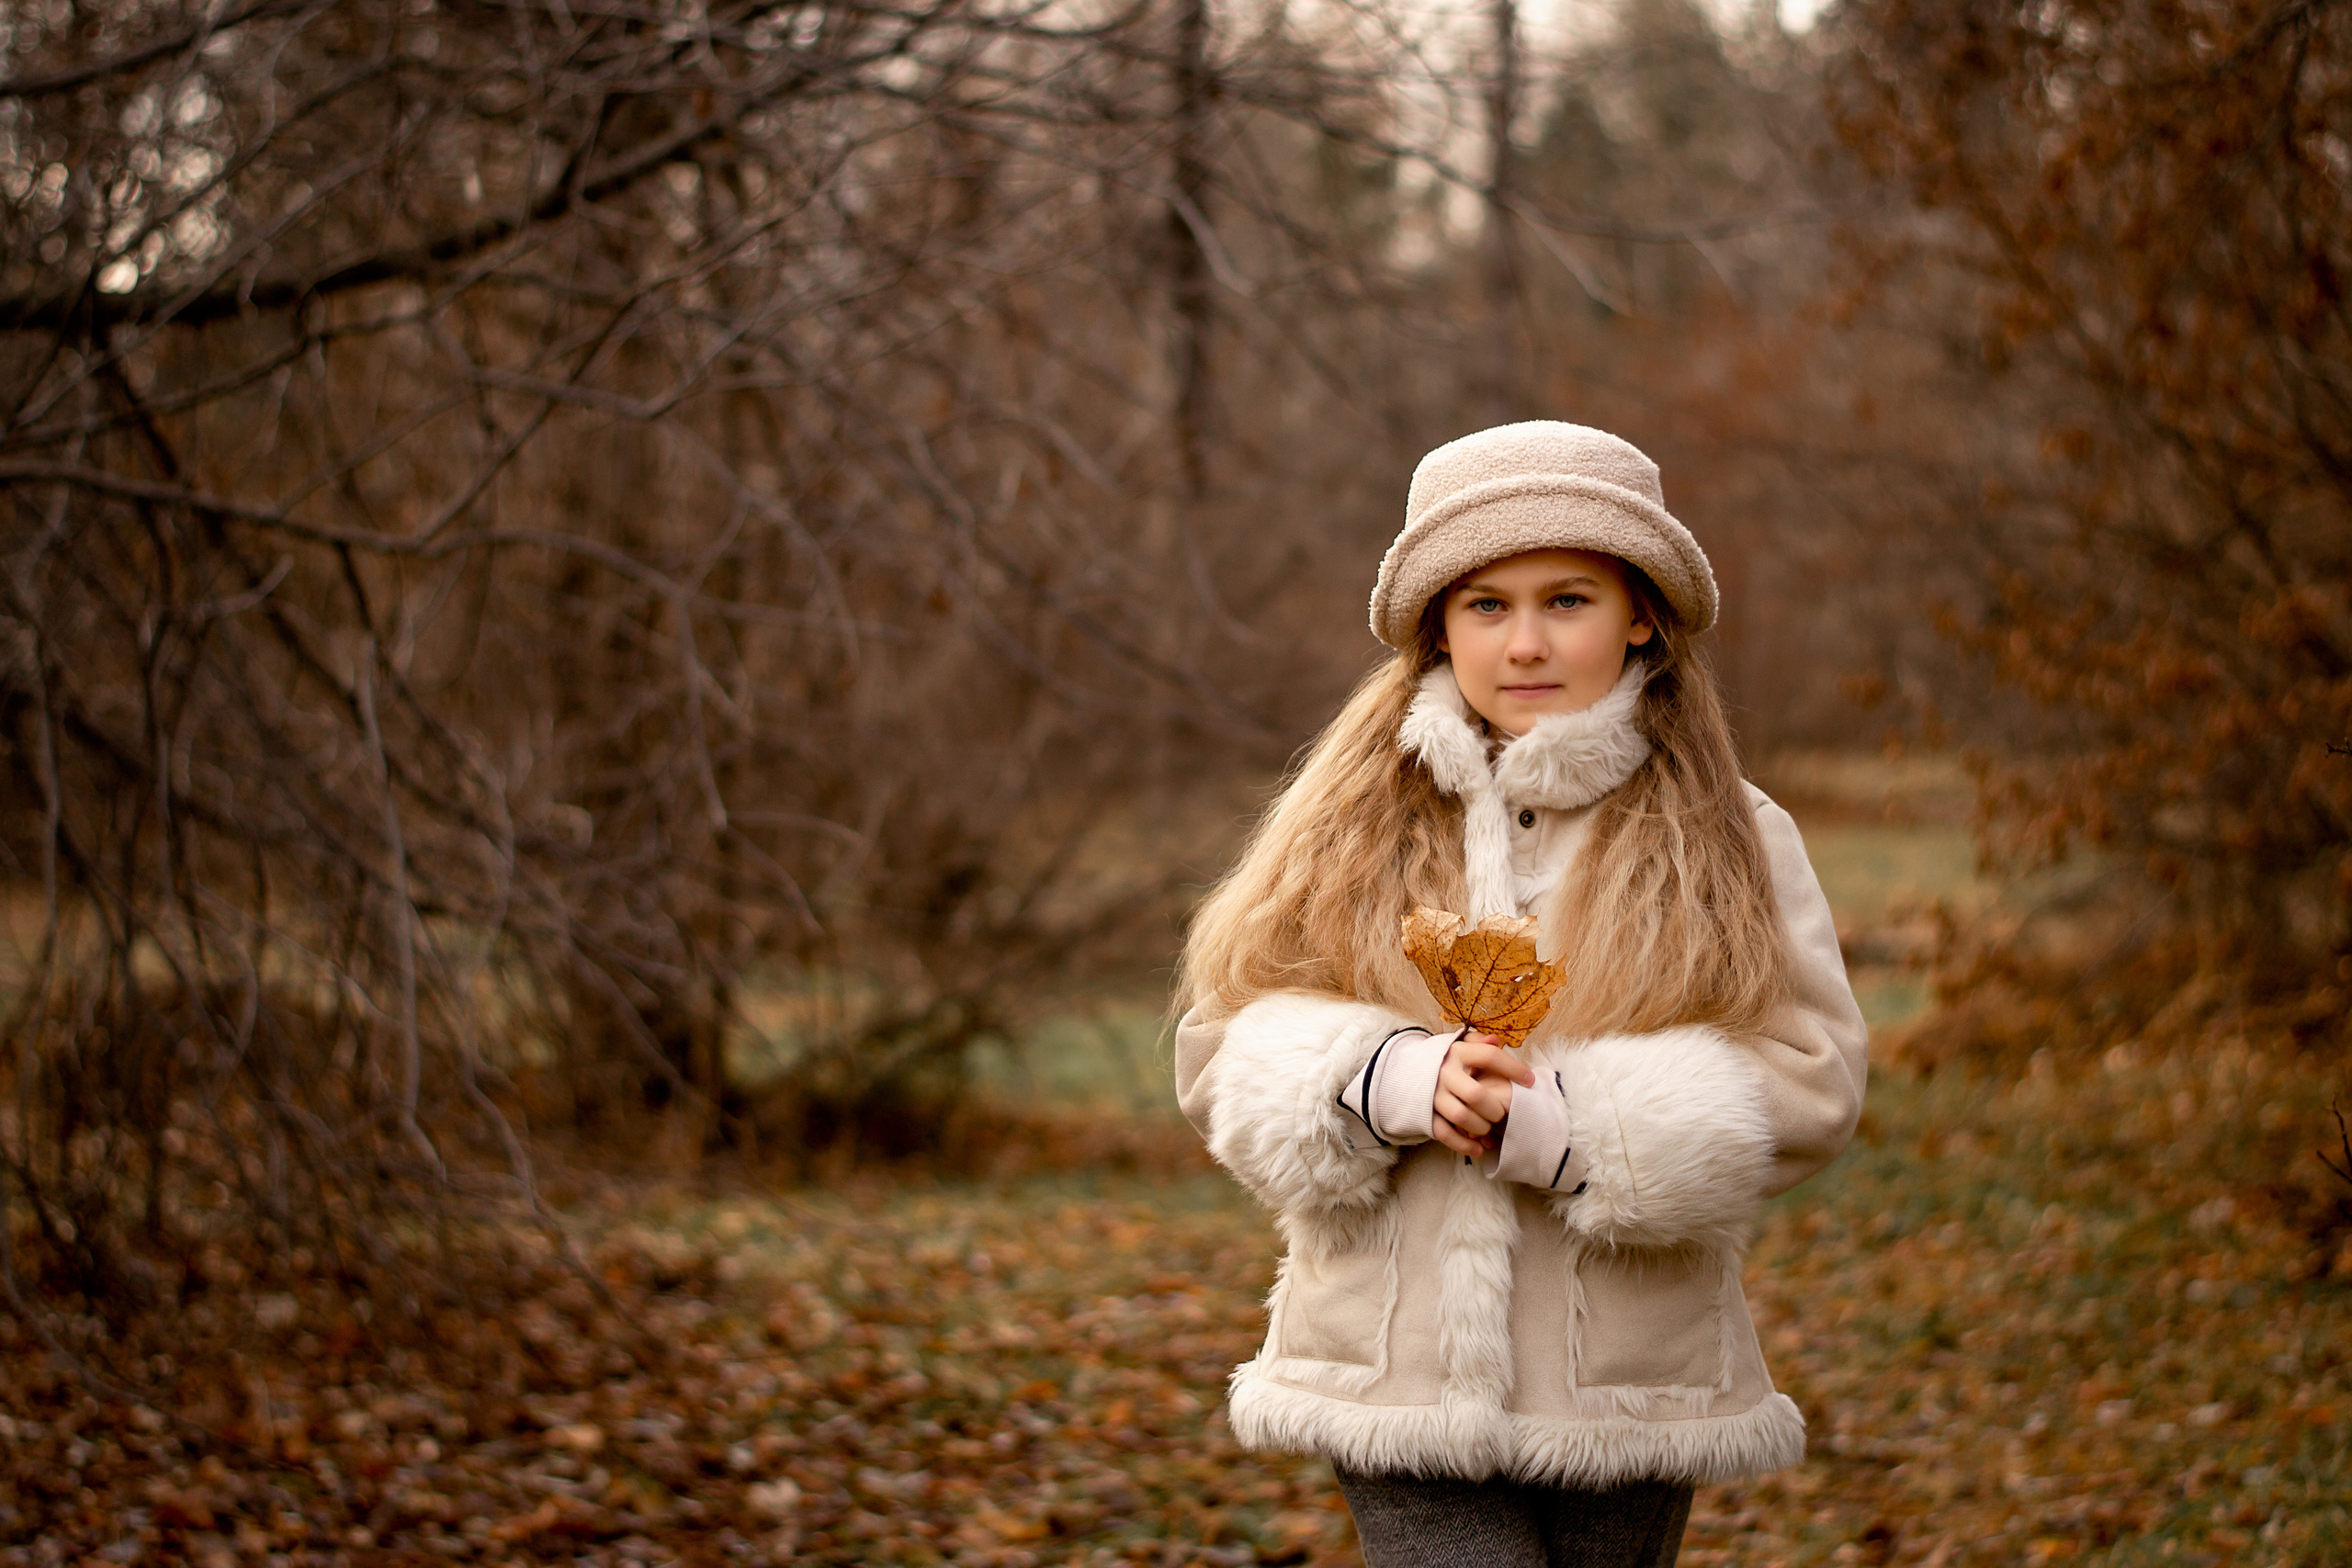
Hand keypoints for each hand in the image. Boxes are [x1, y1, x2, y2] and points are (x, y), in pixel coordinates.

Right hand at [1431, 1031, 1535, 1157]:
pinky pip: (1445, 1134)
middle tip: (1502, 1113)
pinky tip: (1478, 1149)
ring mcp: (1433, 1095)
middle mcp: (1443, 1073)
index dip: (1513, 1068)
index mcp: (1456, 1052)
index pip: (1489, 1057)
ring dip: (1481, 1127)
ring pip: (1461, 1117)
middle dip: (1495, 1108)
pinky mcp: (1426, 1114)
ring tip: (1489, 1128)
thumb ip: (1478, 1042)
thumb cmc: (1445, 1060)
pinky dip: (1463, 1145)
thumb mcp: (1459, 1046)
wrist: (1405, 1073)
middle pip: (1476, 1095)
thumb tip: (1496, 1040)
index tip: (1530, 1080)